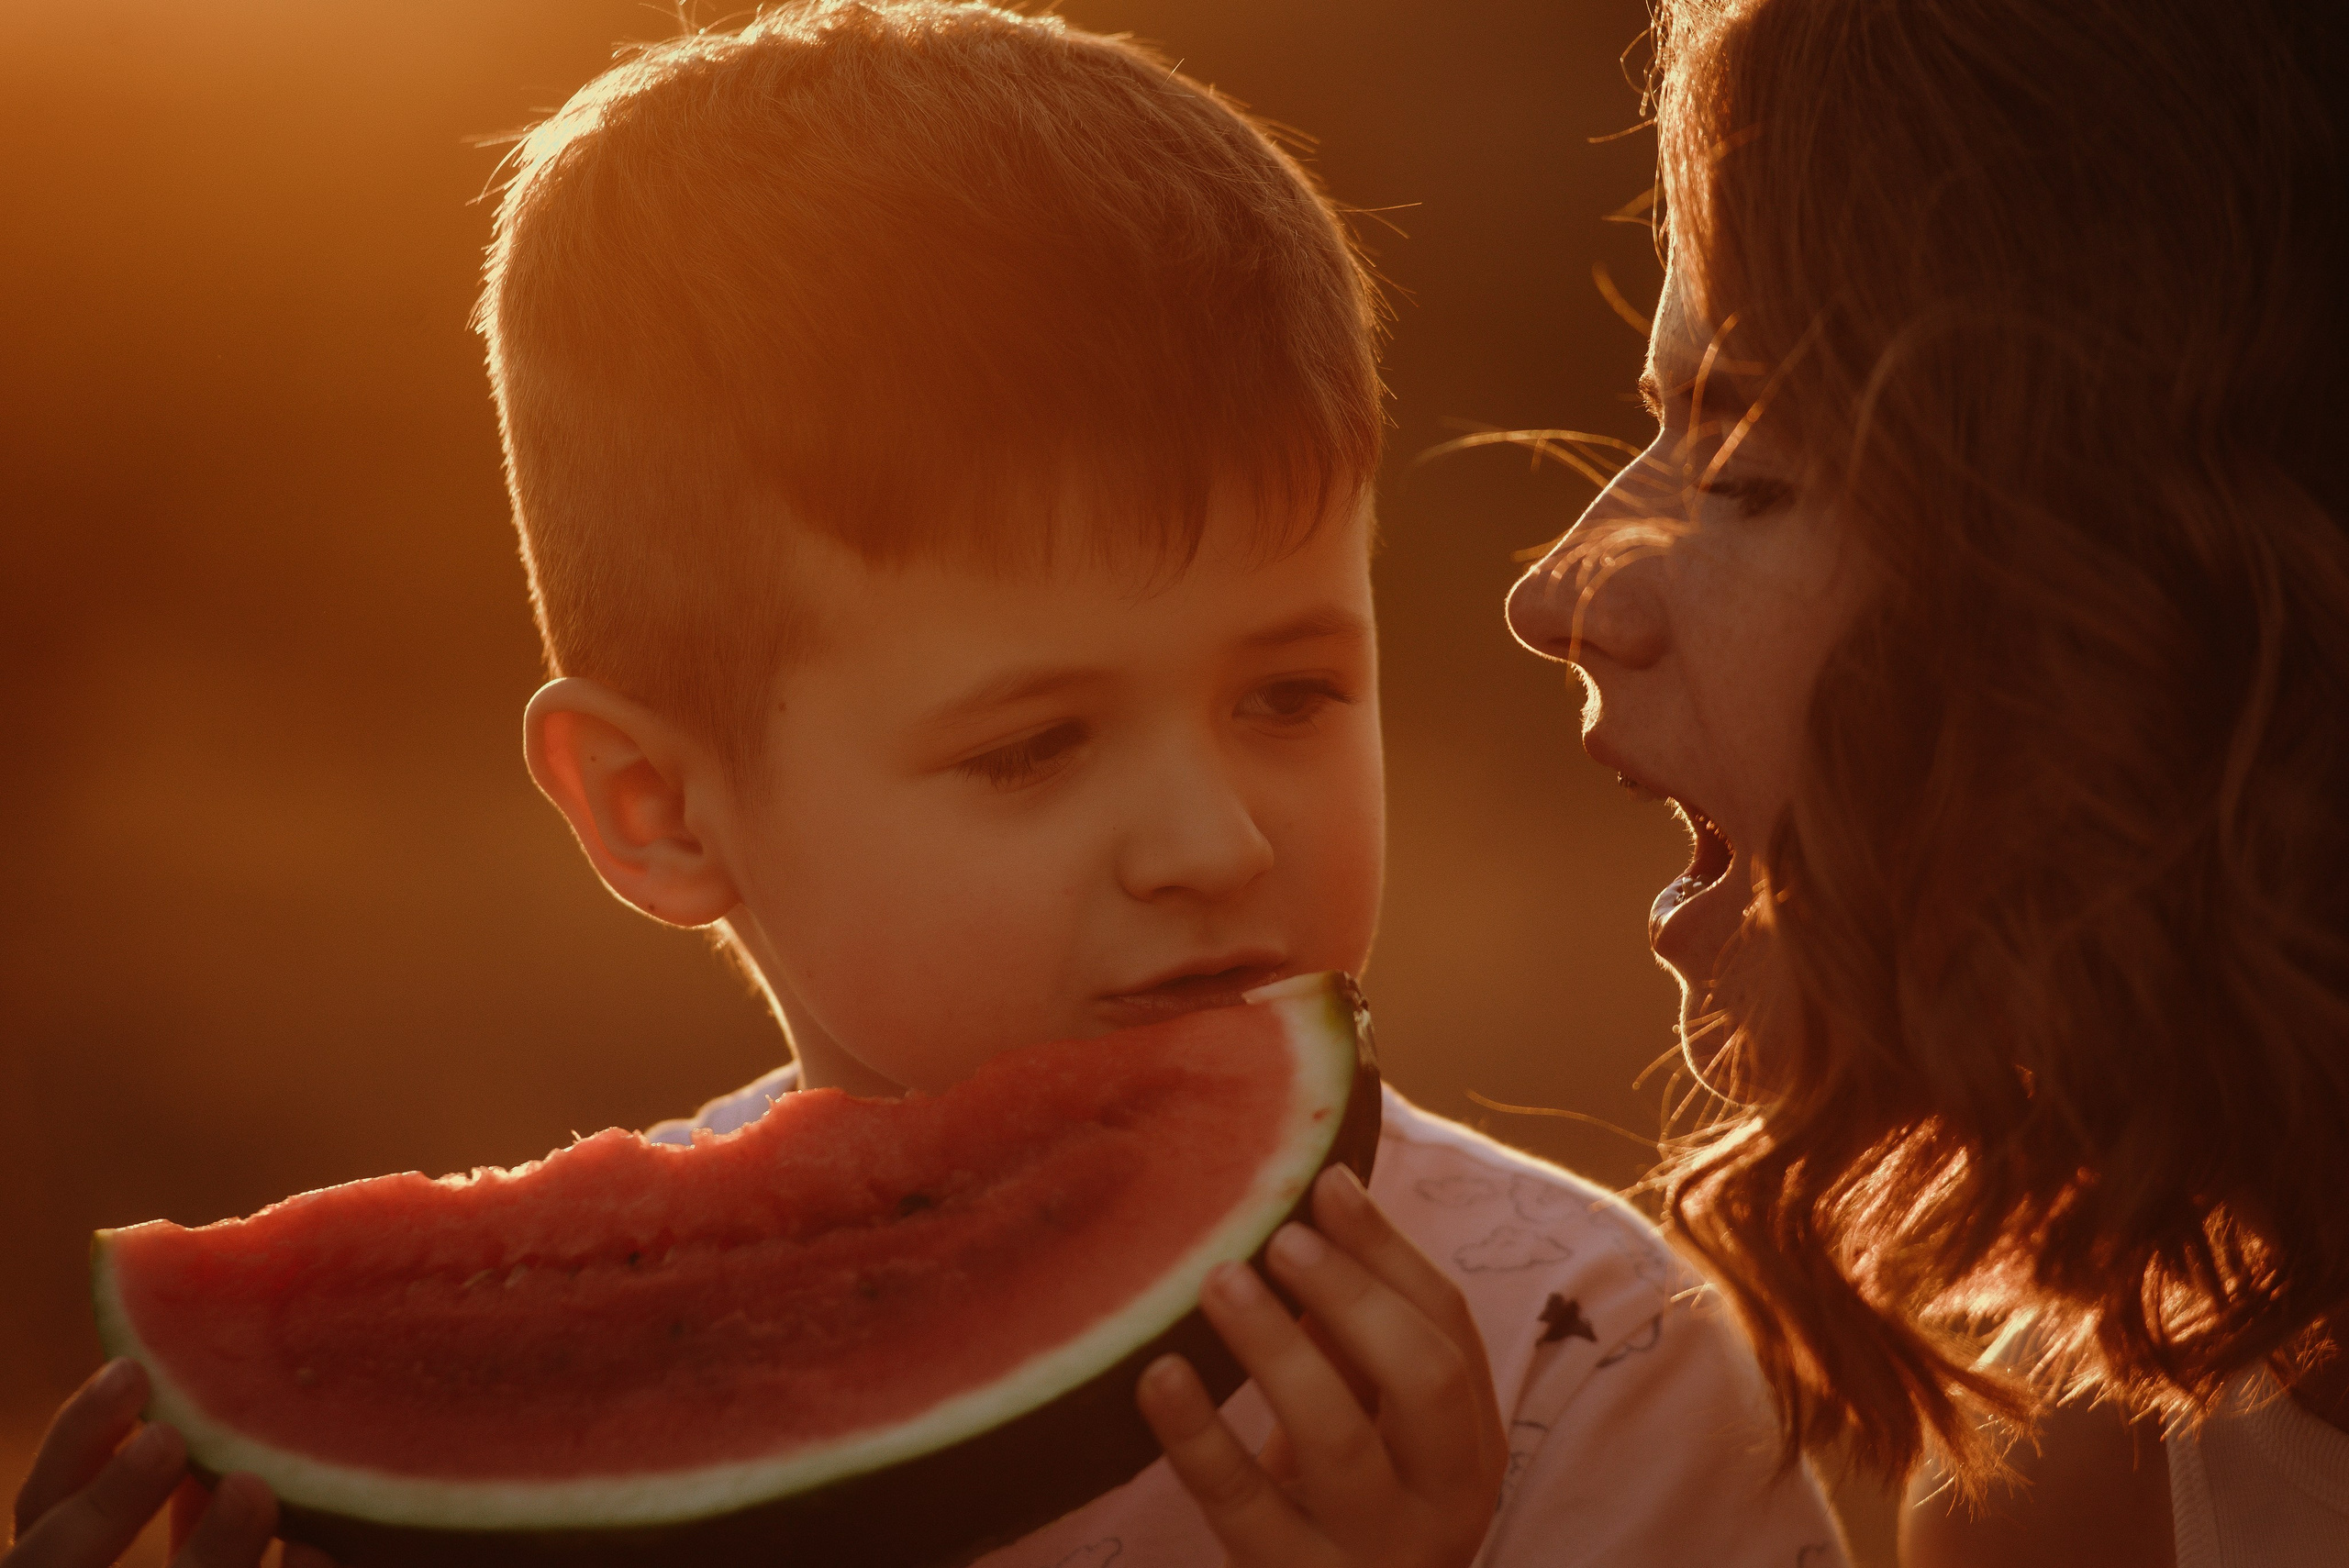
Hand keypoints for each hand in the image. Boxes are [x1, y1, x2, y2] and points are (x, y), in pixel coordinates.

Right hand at [6, 1359, 333, 1567]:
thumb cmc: (217, 1556)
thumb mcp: (185, 1535)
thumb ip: (185, 1493)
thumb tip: (220, 1410)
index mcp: (68, 1566)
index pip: (41, 1508)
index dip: (75, 1443)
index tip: (131, 1373)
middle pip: (55, 1566)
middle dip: (104, 1505)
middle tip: (166, 1439)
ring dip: (203, 1557)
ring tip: (251, 1490)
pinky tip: (316, 1551)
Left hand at [1137, 1165, 1506, 1567]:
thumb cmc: (1339, 1508)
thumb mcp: (1370, 1428)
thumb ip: (1355, 1339)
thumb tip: (1316, 1203)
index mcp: (1469, 1443)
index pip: (1450, 1326)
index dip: (1389, 1249)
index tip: (1325, 1183)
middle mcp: (1441, 1498)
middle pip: (1424, 1377)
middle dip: (1354, 1294)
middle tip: (1280, 1237)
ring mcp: (1371, 1549)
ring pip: (1339, 1439)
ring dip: (1276, 1347)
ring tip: (1218, 1281)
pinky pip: (1241, 1502)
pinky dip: (1198, 1434)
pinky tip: (1159, 1374)